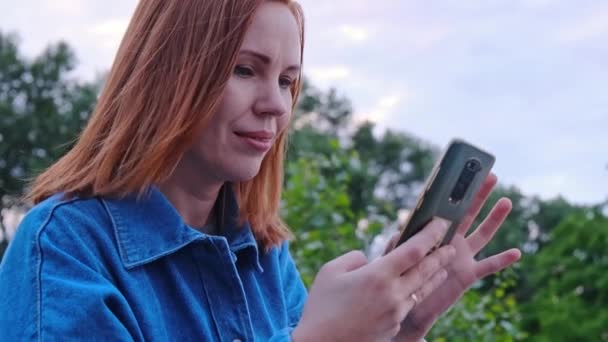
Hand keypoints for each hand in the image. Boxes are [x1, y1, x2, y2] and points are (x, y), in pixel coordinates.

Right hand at [292, 218, 455, 341]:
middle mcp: (392, 294)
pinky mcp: (393, 328)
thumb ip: (355, 258)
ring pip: (421, 290)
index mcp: (378, 276)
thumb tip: (371, 261)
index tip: (440, 224)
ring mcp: (395, 313)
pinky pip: (407, 305)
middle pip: (426, 271)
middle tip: (451, 246)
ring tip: (443, 268)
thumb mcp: (330, 271)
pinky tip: (414, 289)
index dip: (430, 235)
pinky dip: (414, 293)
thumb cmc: (321, 306)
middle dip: (440, 256)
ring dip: (434, 277)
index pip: (414, 250)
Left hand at [391, 173, 521, 340]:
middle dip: (479, 195)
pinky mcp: (468, 274)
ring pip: (483, 234)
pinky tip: (516, 253)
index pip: (447, 207)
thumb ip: (400, 242)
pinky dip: (502, 260)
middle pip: (469, 214)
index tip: (463, 173)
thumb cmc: (402, 278)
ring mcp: (462, 256)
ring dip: (495, 219)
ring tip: (506, 201)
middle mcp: (451, 240)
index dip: (455, 192)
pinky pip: (489, 266)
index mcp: (434, 232)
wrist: (410, 307)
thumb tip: (400, 230)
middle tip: (490, 175)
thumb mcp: (397, 256)